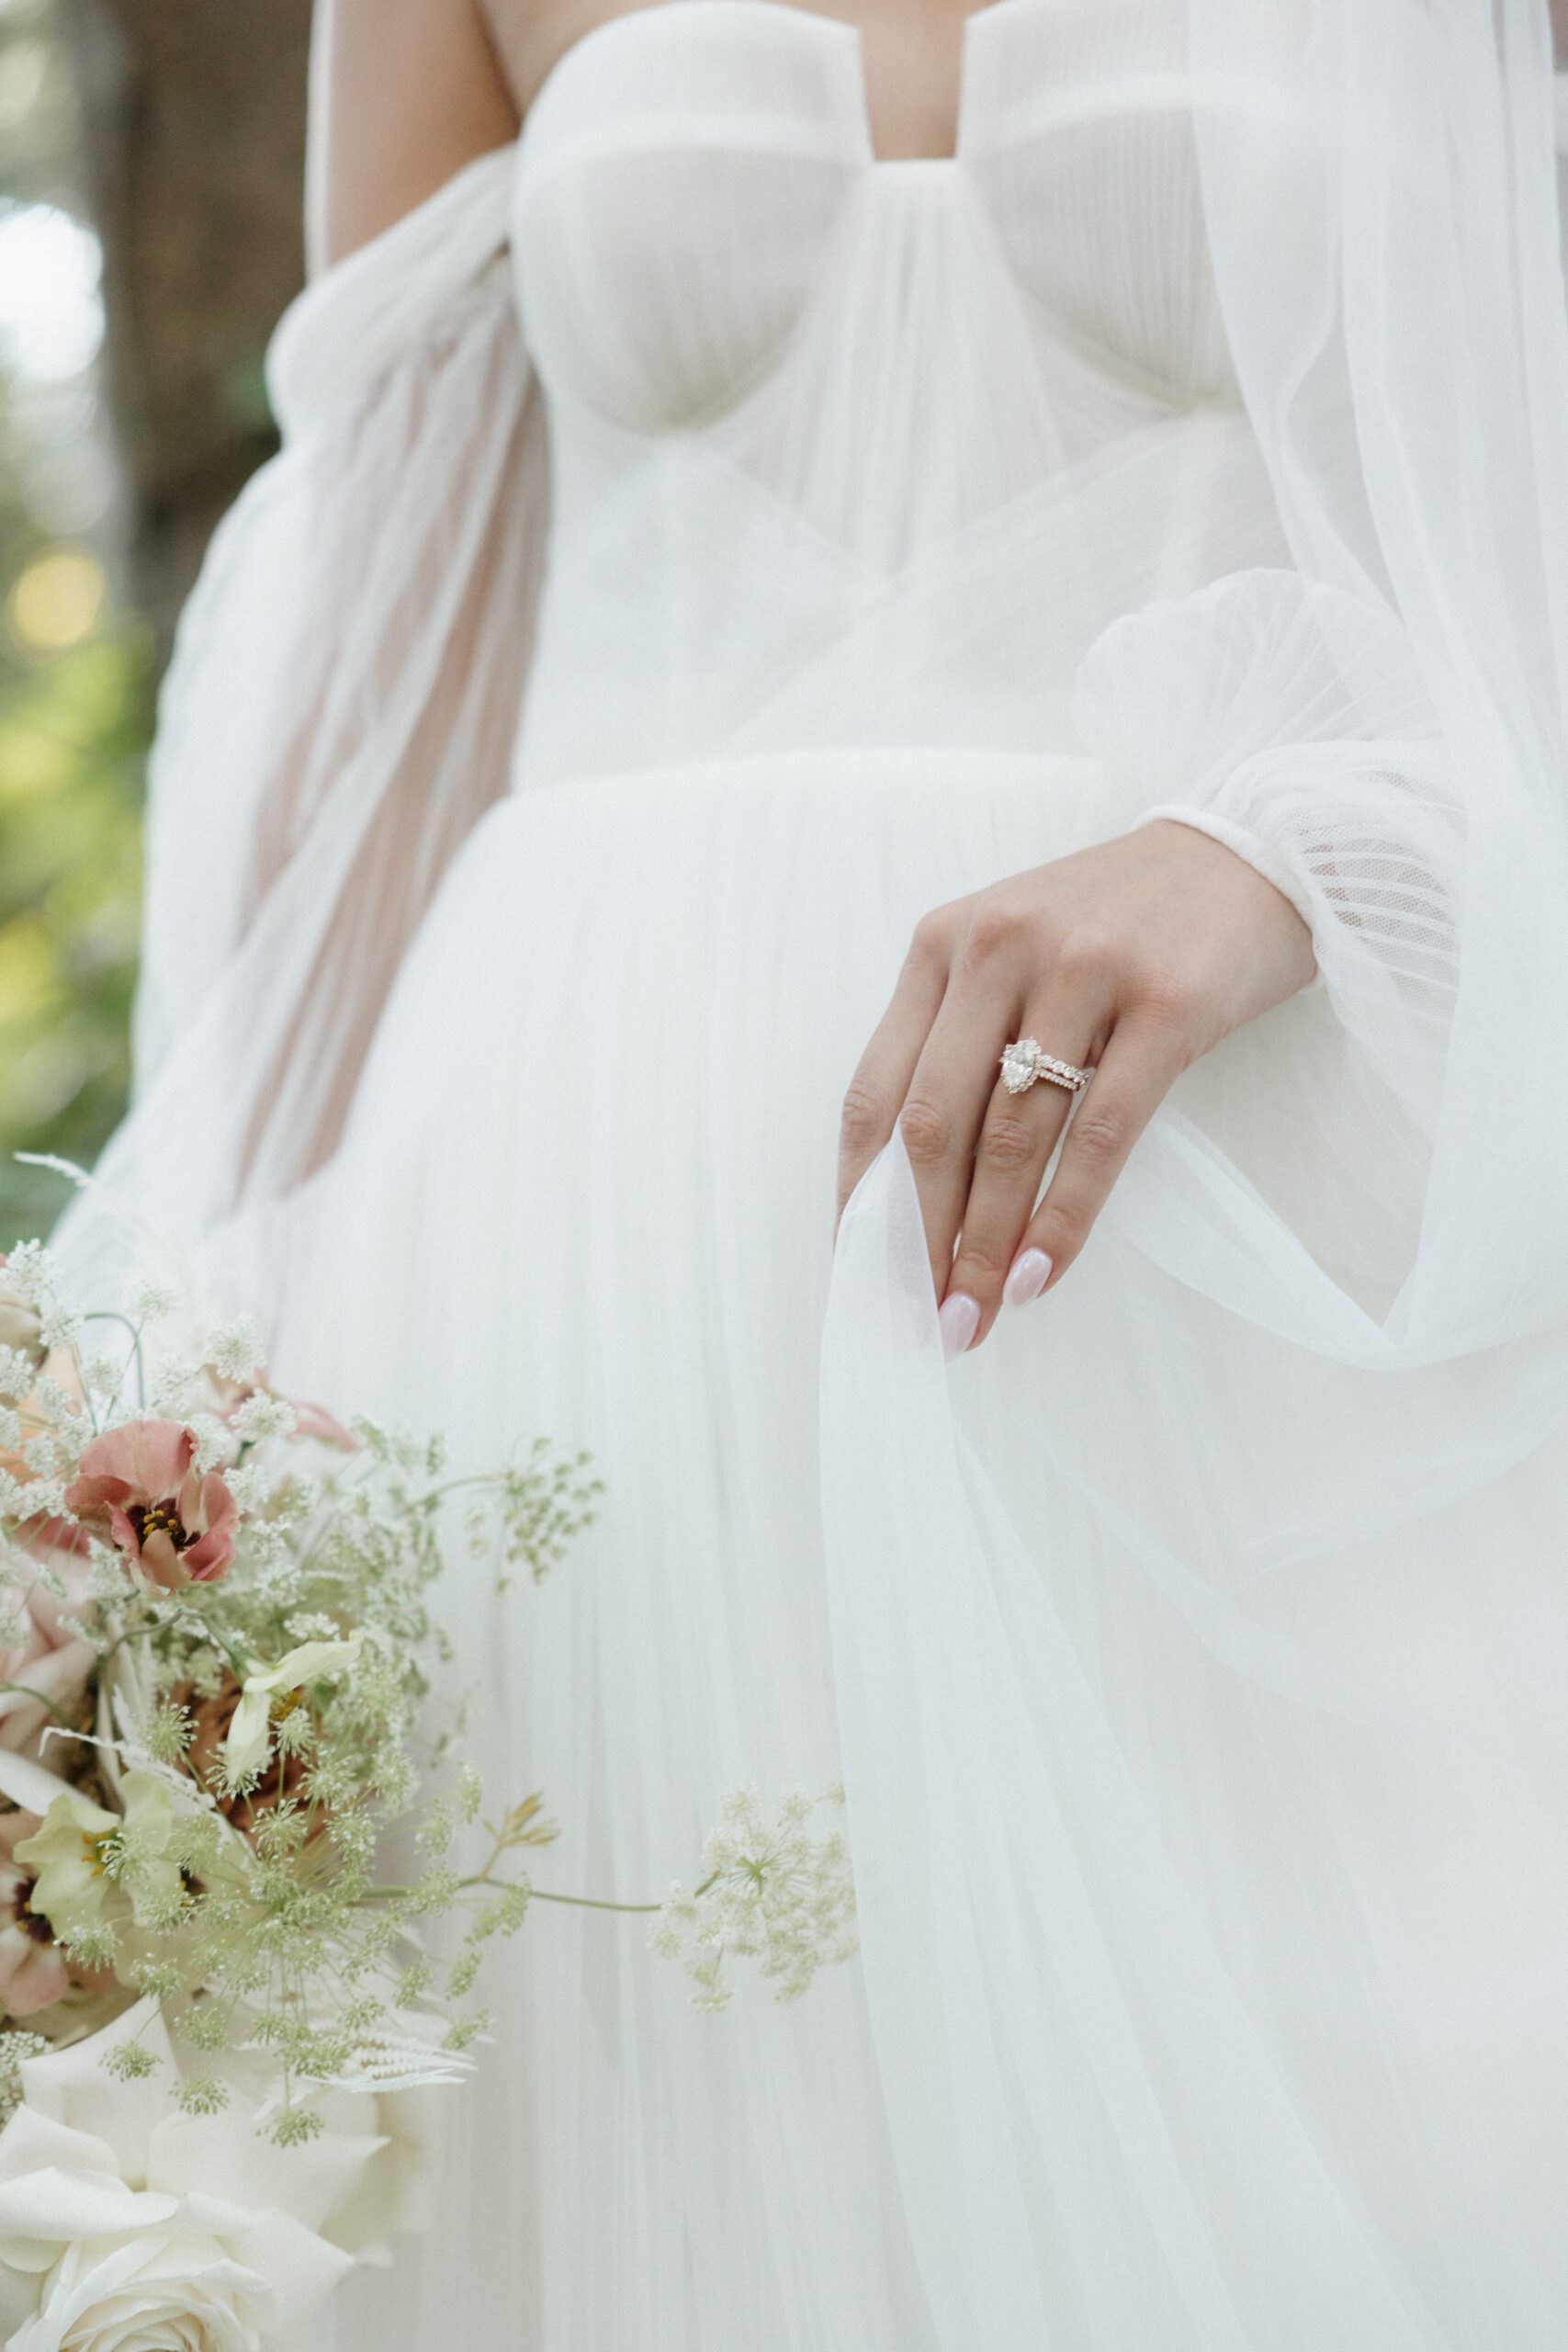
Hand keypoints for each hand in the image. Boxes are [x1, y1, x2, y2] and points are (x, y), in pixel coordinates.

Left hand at [835, 819, 1316, 1354]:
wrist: (1253, 850)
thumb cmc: (1124, 924)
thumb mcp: (1018, 957)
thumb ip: (962, 1044)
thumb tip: (915, 1196)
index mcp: (944, 944)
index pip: (875, 1092)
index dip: (861, 1198)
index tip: (865, 1276)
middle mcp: (999, 948)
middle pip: (932, 1127)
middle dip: (919, 1242)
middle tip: (923, 1322)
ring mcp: (1083, 971)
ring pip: (1010, 1140)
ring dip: (985, 1247)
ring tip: (975, 1318)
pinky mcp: (1167, 1005)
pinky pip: (1099, 1136)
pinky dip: (1063, 1219)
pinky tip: (1040, 1274)